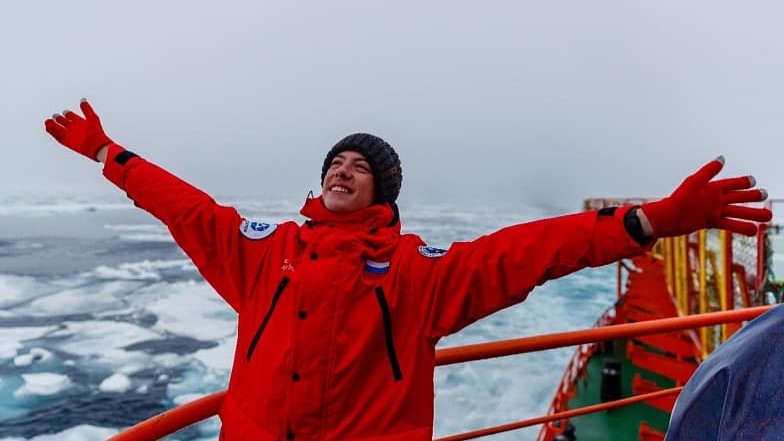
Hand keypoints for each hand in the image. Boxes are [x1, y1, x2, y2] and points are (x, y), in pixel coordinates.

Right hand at [44, 99, 111, 160]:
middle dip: (58, 119)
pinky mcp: (68, 142)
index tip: (65, 112)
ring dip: (53, 125)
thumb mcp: (92, 117)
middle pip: (64, 122)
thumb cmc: (96, 132)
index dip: (68, 114)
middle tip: (54, 116)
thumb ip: (86, 108)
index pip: (72, 116)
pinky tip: (47, 128)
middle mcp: (75, 129)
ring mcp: (71, 135)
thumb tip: (83, 99)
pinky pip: (58, 137)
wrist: (97, 146)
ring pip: (59, 129)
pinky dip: (52, 132)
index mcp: (81, 122)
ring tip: (47, 121)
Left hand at [641, 156, 771, 236]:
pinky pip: (729, 225)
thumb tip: (722, 158)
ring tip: (768, 217)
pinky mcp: (710, 222)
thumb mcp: (694, 182)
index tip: (753, 180)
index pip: (731, 184)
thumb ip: (708, 171)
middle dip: (751, 196)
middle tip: (765, 195)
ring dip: (752, 214)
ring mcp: (713, 211)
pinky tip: (754, 232)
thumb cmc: (679, 199)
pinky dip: (741, 228)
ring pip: (737, 212)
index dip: (742, 182)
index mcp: (711, 188)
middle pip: (737, 197)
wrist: (668, 218)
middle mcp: (714, 199)